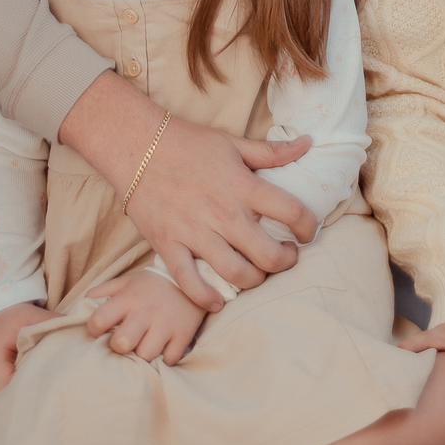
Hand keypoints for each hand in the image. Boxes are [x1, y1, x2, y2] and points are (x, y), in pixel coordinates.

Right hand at [0, 301, 55, 399]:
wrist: (1, 309)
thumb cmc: (16, 314)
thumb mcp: (34, 316)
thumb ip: (53, 324)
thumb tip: (77, 331)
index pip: (8, 387)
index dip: (28, 391)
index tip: (49, 389)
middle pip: (2, 399)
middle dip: (24, 399)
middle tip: (48, 396)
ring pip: (0, 400)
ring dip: (18, 398)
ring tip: (40, 394)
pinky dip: (13, 393)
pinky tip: (31, 389)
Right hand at [60, 72, 315, 309]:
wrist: (136, 146)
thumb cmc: (188, 143)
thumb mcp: (234, 142)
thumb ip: (272, 151)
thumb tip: (308, 143)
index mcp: (243, 186)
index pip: (292, 211)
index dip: (309, 226)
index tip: (308, 231)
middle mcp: (224, 214)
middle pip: (268, 255)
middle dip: (286, 261)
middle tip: (287, 256)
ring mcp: (195, 233)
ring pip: (236, 274)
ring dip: (254, 281)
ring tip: (260, 273)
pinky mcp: (168, 246)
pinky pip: (190, 283)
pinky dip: (205, 299)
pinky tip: (217, 301)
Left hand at [86, 270, 206, 364]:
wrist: (197, 275)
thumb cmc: (154, 284)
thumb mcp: (129, 281)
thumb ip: (105, 291)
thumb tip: (83, 303)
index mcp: (129, 297)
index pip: (98, 321)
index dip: (94, 330)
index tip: (101, 330)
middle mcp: (146, 311)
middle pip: (121, 344)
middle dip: (120, 347)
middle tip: (126, 341)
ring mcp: (166, 324)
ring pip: (145, 356)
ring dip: (143, 355)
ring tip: (145, 346)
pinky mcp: (184, 334)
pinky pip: (168, 360)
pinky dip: (164, 359)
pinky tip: (163, 348)